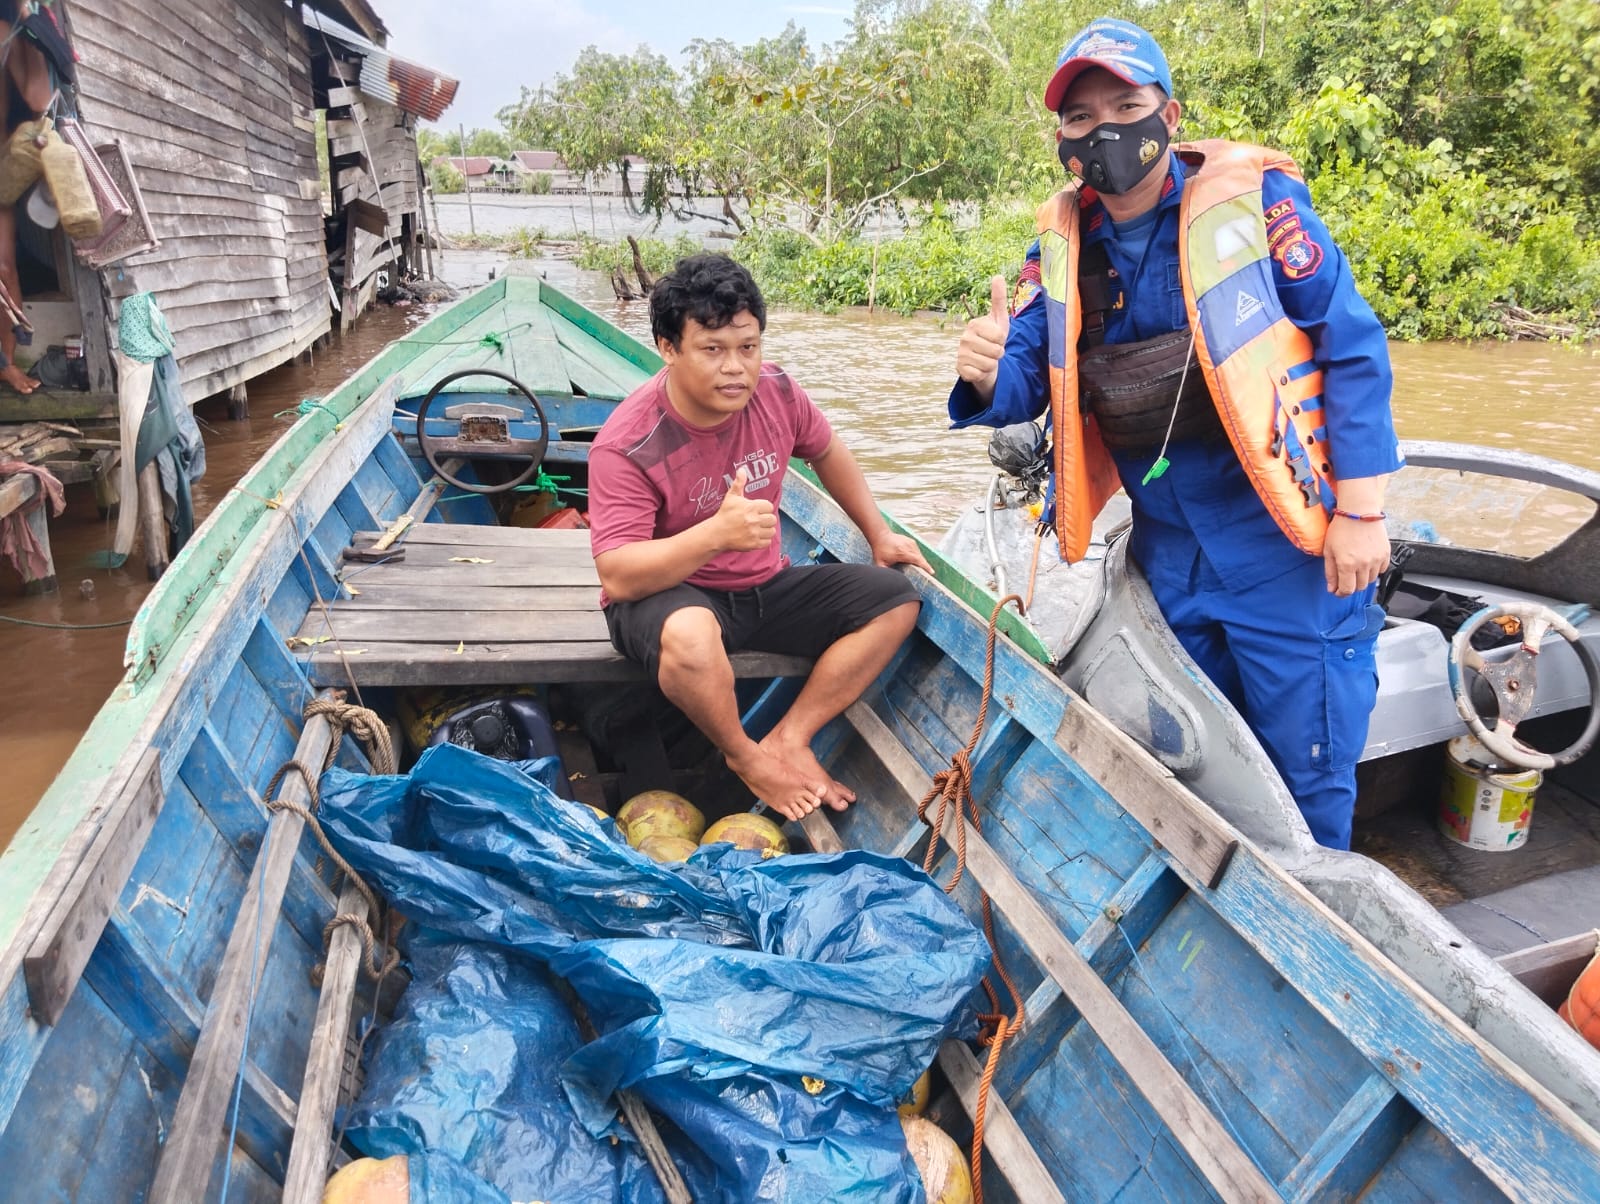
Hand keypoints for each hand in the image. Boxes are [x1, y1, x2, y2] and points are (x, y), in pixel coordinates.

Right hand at [713, 466, 776, 551]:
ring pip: (771, 531)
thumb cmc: (725, 514)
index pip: (769, 507)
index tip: (757, 510)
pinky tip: (756, 536)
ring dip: (766, 530)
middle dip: (766, 519)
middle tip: (758, 520)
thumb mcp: (731, 497)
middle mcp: (754, 520)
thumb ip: (739, 483)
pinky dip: (764, 540)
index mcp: (751, 507)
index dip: (764, 508)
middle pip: (772, 519)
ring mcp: (754, 533)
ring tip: (758, 528)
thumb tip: (742, 470)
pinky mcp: (753, 544)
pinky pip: (767, 542)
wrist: (717, 533)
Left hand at [870, 530, 932, 574]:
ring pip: (919, 554)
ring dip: (920, 561)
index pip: (917, 560)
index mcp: (902, 552)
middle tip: (926, 574)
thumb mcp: (880, 563)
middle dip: (924, 566)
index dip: (925, 566)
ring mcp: (910, 543)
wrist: (880, 536)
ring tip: (919, 568)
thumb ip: (884, 571)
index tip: (931, 572)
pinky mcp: (911, 541)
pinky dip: (917, 556)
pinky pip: (917, 551)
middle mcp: (908, 546)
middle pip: (920, 558)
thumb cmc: (880, 550)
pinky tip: (914, 561)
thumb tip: (890, 580)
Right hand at [955, 275, 1009, 397]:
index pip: (1000, 336)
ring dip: (992, 364)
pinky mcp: (960, 369)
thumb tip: (998, 275)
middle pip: (996, 351)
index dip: (1003, 340)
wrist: (982, 359)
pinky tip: (978, 368)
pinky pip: (980, 374)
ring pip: (989, 364)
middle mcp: (964, 338)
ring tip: (986, 358)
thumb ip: (998, 298)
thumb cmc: (992, 338)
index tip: (996, 338)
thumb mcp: (999, 319)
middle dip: (999, 353)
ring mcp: (961, 354)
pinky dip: (983, 374)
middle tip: (992, 350)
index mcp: (974, 324)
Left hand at [1323, 515, 1389, 595]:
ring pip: (1371, 580)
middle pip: (1360, 587)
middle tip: (1346, 578)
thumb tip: (1332, 589)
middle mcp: (1364, 564)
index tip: (1338, 591)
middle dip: (1351, 585)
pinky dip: (1374, 570)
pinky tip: (1367, 561)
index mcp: (1347, 564)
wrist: (1359, 511)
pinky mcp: (1386, 554)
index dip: (1341, 593)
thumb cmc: (1341, 528)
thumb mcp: (1328, 550)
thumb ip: (1330, 572)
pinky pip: (1381, 570)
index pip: (1347, 590)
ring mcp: (1377, 559)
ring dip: (1362, 578)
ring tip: (1356, 567)